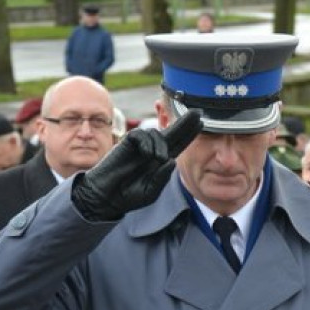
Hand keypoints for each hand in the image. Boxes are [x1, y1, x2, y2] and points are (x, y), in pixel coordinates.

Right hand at [72, 109, 202, 220]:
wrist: (106, 196)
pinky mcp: (126, 144)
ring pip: (156, 133)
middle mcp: (152, 151)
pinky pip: (140, 135)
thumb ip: (162, 178)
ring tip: (158, 158)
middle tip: (198, 113)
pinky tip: (147, 154)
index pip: (178, 144)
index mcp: (161, 162)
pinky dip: (146, 143)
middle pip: (172, 133)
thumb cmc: (128, 196)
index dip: (189, 134)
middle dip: (185, 123)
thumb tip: (171, 160)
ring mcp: (139, 146)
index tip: (202, 123)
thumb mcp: (151, 191)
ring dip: (161, 144)